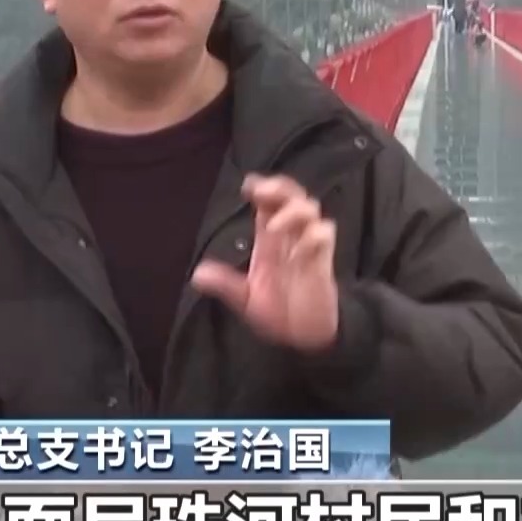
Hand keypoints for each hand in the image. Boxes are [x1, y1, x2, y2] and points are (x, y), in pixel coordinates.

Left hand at [191, 174, 339, 352]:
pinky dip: (313, 235)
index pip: (268, 203)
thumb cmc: (278, 311)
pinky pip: (324, 235)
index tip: (249, 185)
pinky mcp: (323, 262)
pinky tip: (300, 249)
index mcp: (269, 241)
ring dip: (293, 211)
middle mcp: (290, 237)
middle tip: (262, 192)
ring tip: (274, 227)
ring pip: (310, 209)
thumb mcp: (246, 299)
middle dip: (280, 188)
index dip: (262, 188)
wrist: (305, 335)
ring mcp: (308, 247)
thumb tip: (197, 274)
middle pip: (292, 196)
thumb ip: (225, 285)